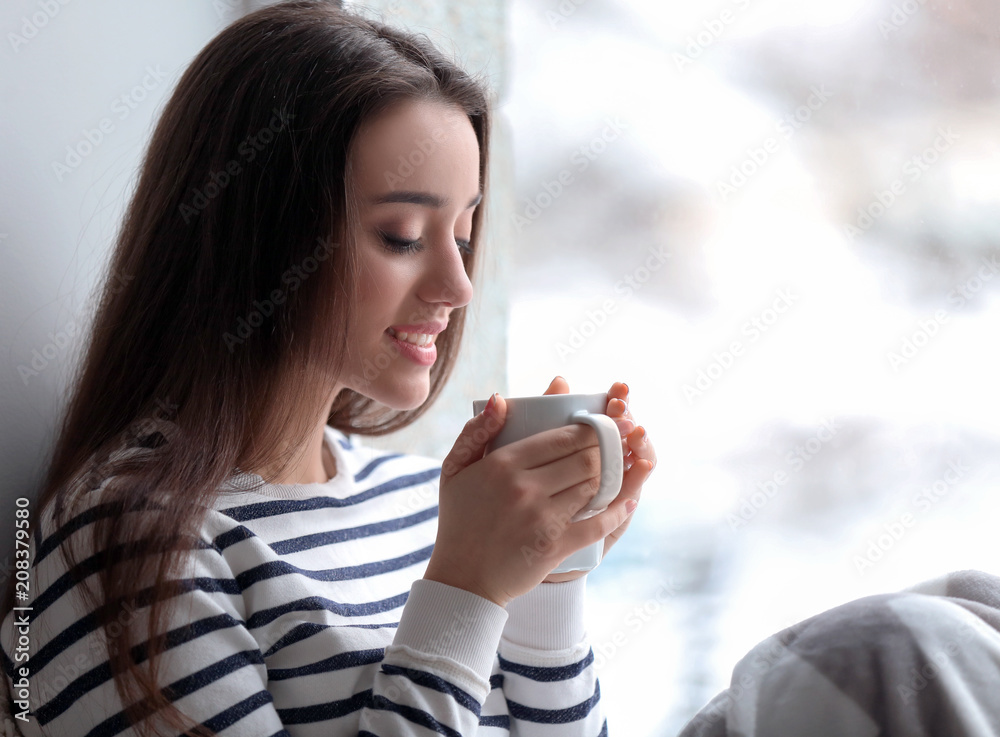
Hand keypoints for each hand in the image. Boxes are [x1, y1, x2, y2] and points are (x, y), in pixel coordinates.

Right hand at [424, 383, 641, 606]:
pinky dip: (618, 510)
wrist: (463, 578)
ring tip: (622, 465)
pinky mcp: (556, 547)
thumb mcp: (454, 469)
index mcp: (502, 464)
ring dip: (612, 474)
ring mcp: (542, 519)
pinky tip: (629, 500)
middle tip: (621, 441)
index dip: (591, 428)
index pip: (563, 437)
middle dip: (608, 447)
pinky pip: (599, 523)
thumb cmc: (459, 519)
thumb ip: (476, 431)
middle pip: (586, 458)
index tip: (605, 423)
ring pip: (594, 486)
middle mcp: (525, 488)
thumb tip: (500, 399)